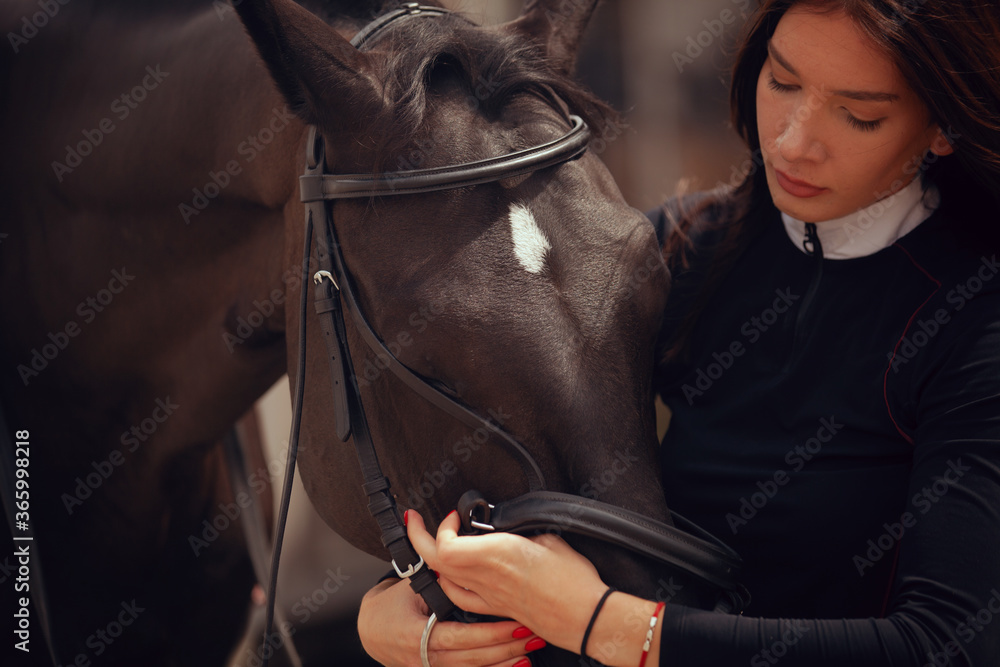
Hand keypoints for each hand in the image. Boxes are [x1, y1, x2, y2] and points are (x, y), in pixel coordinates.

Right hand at [358, 576, 543, 666]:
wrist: (370, 632)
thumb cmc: (389, 606)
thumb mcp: (408, 589)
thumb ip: (435, 580)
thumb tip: (459, 556)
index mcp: (416, 635)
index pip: (462, 638)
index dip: (492, 633)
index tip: (517, 623)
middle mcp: (424, 659)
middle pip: (473, 658)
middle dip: (507, 648)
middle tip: (533, 635)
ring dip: (504, 663)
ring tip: (530, 651)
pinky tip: (513, 666)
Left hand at [406, 509, 608, 653]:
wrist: (587, 617)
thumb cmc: (575, 582)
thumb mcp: (550, 537)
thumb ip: (521, 529)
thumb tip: (509, 524)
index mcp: (498, 554)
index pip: (447, 545)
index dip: (442, 527)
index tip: (454, 516)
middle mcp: (487, 577)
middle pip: (435, 561)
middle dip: (419, 538)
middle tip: (415, 520)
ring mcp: (489, 598)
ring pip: (444, 580)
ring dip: (433, 559)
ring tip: (433, 542)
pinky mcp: (497, 611)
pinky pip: (460, 598)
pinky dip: (449, 583)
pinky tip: (452, 575)